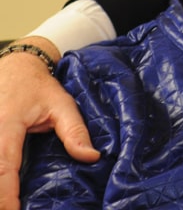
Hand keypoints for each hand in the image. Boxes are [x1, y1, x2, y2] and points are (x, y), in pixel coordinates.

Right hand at [0, 37, 98, 209]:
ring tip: (9, 204)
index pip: (5, 168)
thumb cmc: (39, 87)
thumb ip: (74, 130)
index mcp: (7, 126)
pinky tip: (5, 193)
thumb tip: (91, 157)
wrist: (16, 68)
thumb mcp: (62, 103)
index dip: (6, 195)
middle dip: (0, 198)